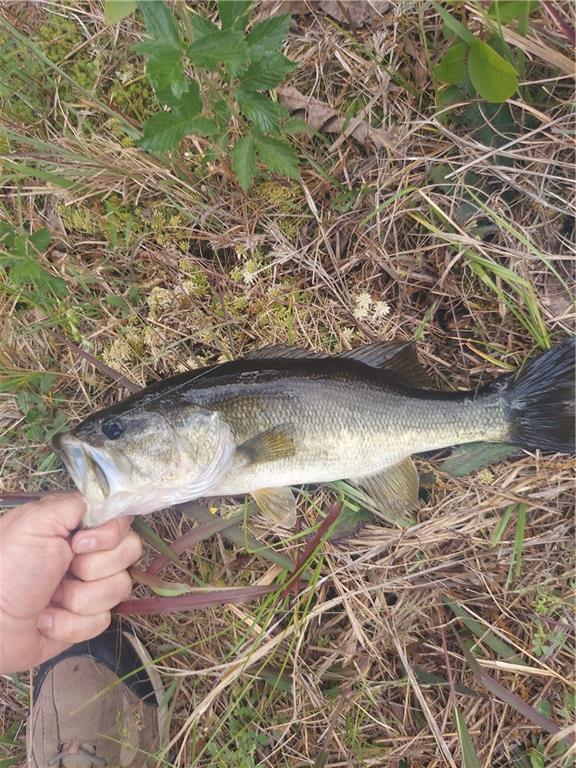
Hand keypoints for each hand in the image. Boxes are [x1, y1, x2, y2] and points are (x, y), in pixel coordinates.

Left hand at [0, 492, 141, 672]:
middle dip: (95, 567)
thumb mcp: (36, 522)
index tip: (79, 543)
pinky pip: (103, 620)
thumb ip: (77, 504)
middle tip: (64, 570)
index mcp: (78, 526)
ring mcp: (90, 587)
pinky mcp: (87, 620)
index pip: (122, 521)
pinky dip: (71, 624)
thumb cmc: (6, 568)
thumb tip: (111, 504)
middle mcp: (89, 553)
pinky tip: (47, 620)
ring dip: (80, 598)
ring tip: (51, 599)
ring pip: (120, 587)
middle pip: (130, 552)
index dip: (110, 534)